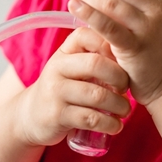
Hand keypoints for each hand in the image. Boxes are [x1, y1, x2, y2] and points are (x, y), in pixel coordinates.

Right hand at [14, 27, 130, 146]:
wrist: (32, 115)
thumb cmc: (63, 88)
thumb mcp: (72, 66)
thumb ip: (94, 55)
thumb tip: (129, 49)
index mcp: (64, 51)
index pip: (88, 36)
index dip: (111, 46)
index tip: (123, 61)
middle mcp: (57, 68)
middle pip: (96, 64)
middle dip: (120, 77)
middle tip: (126, 88)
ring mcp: (56, 92)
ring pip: (97, 95)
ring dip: (119, 105)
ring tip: (125, 110)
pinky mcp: (57, 115)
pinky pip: (90, 118)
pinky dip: (109, 123)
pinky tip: (116, 125)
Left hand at [67, 0, 161, 105]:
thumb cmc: (157, 54)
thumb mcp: (157, 22)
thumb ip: (140, 5)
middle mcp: (158, 12)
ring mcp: (148, 29)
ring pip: (111, 2)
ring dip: (89, 1)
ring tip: (79, 8)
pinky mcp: (134, 47)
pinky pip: (107, 25)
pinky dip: (87, 13)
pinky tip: (74, 8)